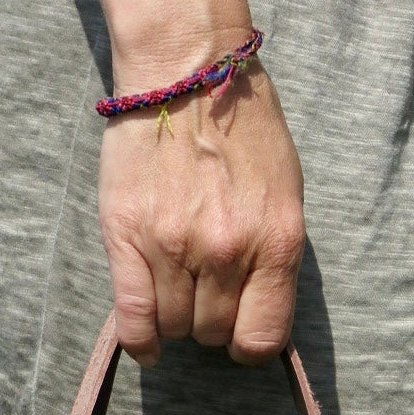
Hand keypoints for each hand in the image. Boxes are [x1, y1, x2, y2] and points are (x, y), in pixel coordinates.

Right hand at [97, 53, 304, 368]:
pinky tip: (146, 342)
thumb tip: (258, 307)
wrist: (186, 69)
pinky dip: (140, 339)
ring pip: (175, 326)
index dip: (250, 345)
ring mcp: (174, 247)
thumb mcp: (285, 192)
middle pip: (214, 332)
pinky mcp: (128, 238)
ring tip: (176, 290)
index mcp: (276, 242)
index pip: (264, 337)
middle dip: (211, 321)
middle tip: (204, 292)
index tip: (241, 336)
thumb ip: (273, 254)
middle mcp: (227, 252)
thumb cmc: (243, 126)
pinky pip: (133, 318)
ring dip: (176, 319)